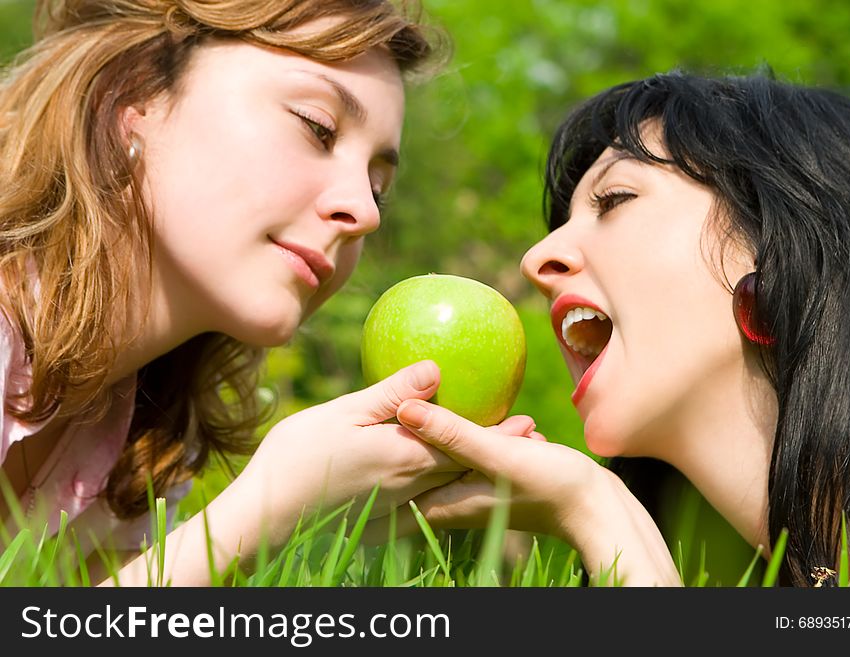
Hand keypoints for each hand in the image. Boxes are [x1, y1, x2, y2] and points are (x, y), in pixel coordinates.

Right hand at [227, 361, 532, 547]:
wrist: (267, 517)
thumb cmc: (298, 457)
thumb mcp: (344, 414)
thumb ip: (392, 394)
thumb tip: (437, 370)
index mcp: (406, 456)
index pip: (465, 443)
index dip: (497, 433)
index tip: (525, 421)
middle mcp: (411, 487)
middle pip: (466, 468)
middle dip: (497, 454)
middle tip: (528, 440)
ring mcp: (397, 508)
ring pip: (452, 488)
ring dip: (480, 474)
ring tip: (500, 460)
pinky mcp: (381, 521)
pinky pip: (429, 505)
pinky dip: (449, 492)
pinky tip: (448, 484)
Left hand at [369, 399, 680, 585]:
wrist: (597, 507)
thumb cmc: (549, 487)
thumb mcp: (496, 456)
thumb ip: (450, 434)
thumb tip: (403, 408)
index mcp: (445, 499)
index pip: (389, 493)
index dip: (359, 479)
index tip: (328, 463)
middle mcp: (454, 496)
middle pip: (406, 474)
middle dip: (380, 458)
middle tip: (346, 433)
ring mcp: (475, 485)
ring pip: (434, 461)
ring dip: (416, 442)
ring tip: (385, 419)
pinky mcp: (495, 472)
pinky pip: (463, 450)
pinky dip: (453, 433)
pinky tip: (451, 407)